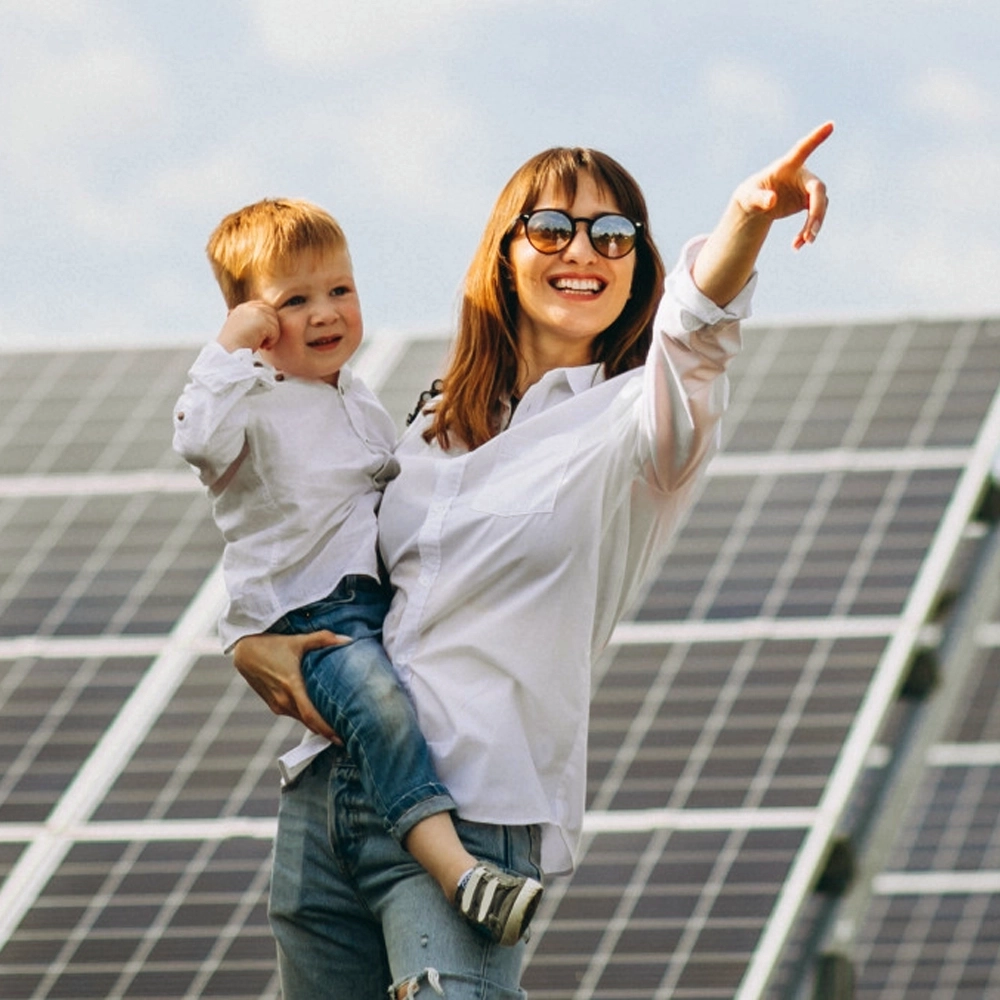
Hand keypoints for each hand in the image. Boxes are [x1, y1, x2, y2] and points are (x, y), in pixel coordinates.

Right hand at [217, 300, 280, 352]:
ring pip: (275, 323)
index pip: (263, 306)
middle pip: (271, 313)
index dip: (267, 320)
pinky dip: (271, 341)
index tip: (262, 335)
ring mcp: (256, 313)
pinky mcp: (262, 321)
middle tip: (263, 342)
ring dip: (271, 336)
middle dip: (271, 328)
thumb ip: (251, 322)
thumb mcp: (240, 328)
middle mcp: (249, 307)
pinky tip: (262, 347)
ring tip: (261, 345)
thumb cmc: (234, 346)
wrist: (227, 352)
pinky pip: (275, 331)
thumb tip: (267, 324)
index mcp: (242, 308)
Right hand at [232, 630, 346, 742]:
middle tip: (348, 735)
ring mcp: (278, 704)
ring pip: (302, 719)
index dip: (326, 729)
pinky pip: (294, 714)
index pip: (311, 715)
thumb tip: (348, 640)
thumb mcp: (298, 641)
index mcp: (292, 686)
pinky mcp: (274, 704)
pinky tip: (318, 715)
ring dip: (317, 724)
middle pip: (309, 722)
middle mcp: (284, 700)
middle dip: (327, 731)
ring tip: (337, 727)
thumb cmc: (272, 645)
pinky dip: (306, 717)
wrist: (245, 651)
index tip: (341, 738)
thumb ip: (324, 639)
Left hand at [692, 121, 832, 304]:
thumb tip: (772, 201)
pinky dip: (808, 232)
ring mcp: (808, 188)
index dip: (816, 138)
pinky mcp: (810, 201)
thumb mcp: (749, 198)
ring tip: (802, 243)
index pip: (803, 149)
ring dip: (813, 226)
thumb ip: (759, 199)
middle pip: (818, 190)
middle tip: (811, 233)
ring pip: (820, 206)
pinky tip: (798, 245)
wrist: (757, 204)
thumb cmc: (750, 195)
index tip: (830, 124)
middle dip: (816, 212)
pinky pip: (815, 217)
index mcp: (787, 166)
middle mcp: (802, 175)